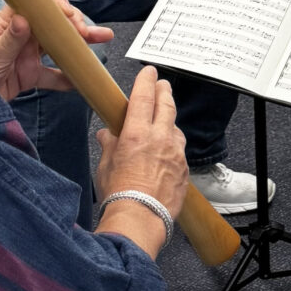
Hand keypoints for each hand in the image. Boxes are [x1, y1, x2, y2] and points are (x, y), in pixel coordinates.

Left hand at [0, 0, 112, 97]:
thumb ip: (8, 39)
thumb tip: (22, 19)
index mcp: (9, 23)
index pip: (37, 5)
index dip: (56, 7)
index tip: (70, 17)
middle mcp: (21, 35)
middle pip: (53, 23)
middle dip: (76, 23)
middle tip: (90, 33)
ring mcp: (27, 55)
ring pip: (58, 45)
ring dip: (80, 44)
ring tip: (103, 38)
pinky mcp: (29, 75)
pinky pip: (53, 75)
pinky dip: (68, 77)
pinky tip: (82, 80)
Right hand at [95, 67, 187, 219]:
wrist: (140, 218)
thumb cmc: (119, 194)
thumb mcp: (106, 166)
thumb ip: (110, 146)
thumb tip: (106, 135)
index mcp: (137, 134)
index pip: (143, 96)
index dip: (146, 80)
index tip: (149, 72)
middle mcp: (160, 139)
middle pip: (166, 105)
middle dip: (164, 92)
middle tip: (163, 85)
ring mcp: (175, 153)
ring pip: (176, 128)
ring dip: (170, 121)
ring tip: (162, 122)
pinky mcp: (184, 169)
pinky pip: (179, 151)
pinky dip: (172, 147)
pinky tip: (166, 153)